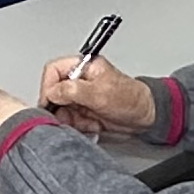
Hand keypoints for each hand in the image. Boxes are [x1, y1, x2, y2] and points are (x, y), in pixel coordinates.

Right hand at [36, 57, 159, 135]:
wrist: (146, 117)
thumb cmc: (131, 99)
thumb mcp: (99, 93)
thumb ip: (71, 91)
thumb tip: (52, 93)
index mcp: (83, 67)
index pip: (53, 71)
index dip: (48, 87)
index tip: (50, 102)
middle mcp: (79, 81)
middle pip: (54, 93)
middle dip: (62, 108)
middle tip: (71, 116)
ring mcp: (81, 97)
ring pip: (60, 110)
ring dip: (72, 120)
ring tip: (88, 121)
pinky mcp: (84, 112)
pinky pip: (70, 120)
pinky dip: (79, 126)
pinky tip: (93, 125)